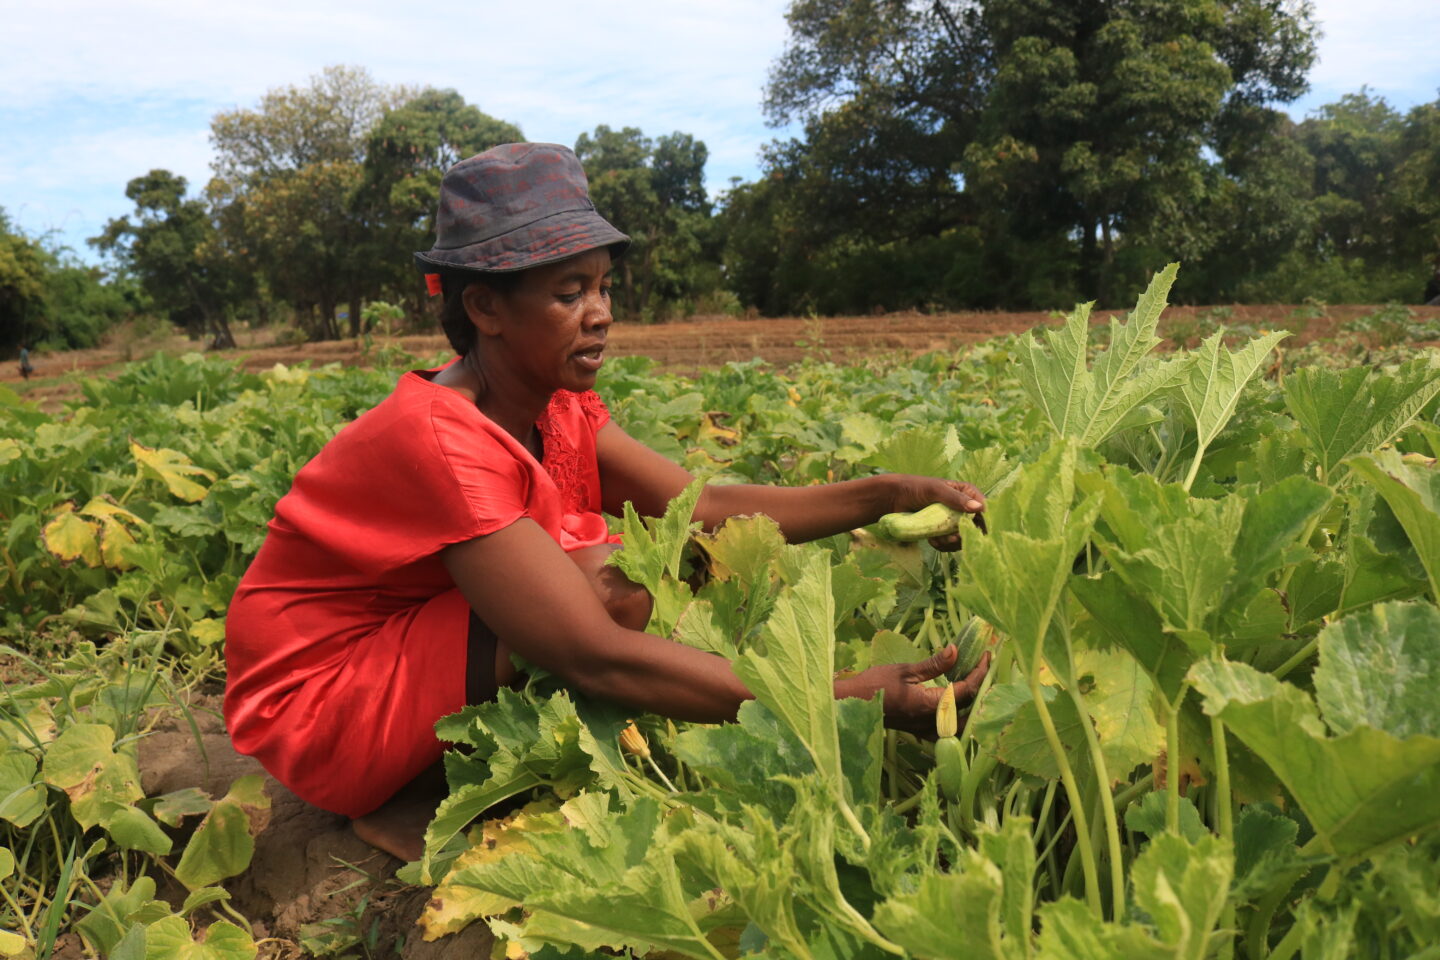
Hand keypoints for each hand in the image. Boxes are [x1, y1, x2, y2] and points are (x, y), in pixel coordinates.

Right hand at [838, 645, 990, 735]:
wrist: (853, 705)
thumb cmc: (876, 684)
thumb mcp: (905, 670)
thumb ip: (934, 664)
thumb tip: (957, 650)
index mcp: (929, 704)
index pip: (965, 690)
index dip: (980, 673)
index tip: (986, 657)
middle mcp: (932, 721)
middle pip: (969, 710)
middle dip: (982, 690)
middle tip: (986, 670)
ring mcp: (927, 730)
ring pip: (962, 725)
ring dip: (973, 707)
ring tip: (978, 687)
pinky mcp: (921, 732)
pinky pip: (947, 732)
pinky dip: (958, 721)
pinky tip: (960, 708)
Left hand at [890, 475, 986, 550]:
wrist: (895, 500)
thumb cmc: (916, 488)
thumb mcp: (936, 490)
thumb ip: (956, 499)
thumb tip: (978, 508)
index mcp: (967, 493)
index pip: (984, 509)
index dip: (986, 522)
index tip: (978, 533)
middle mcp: (964, 508)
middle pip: (977, 528)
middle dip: (966, 535)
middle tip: (952, 537)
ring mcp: (954, 522)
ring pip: (964, 538)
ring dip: (952, 542)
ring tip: (937, 538)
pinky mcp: (944, 532)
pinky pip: (951, 544)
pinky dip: (943, 545)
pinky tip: (932, 540)